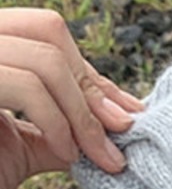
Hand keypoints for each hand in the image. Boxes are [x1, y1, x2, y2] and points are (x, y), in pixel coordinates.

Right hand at [0, 7, 145, 188]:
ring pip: (43, 60)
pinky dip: (58, 122)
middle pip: (47, 31)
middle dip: (92, 90)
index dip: (91, 75)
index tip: (128, 117)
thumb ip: (63, 122)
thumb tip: (119, 114)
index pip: (45, 33)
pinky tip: (66, 155)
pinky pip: (25, 85)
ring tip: (96, 157)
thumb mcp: (27, 144)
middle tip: (121, 136)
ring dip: (83, 115)